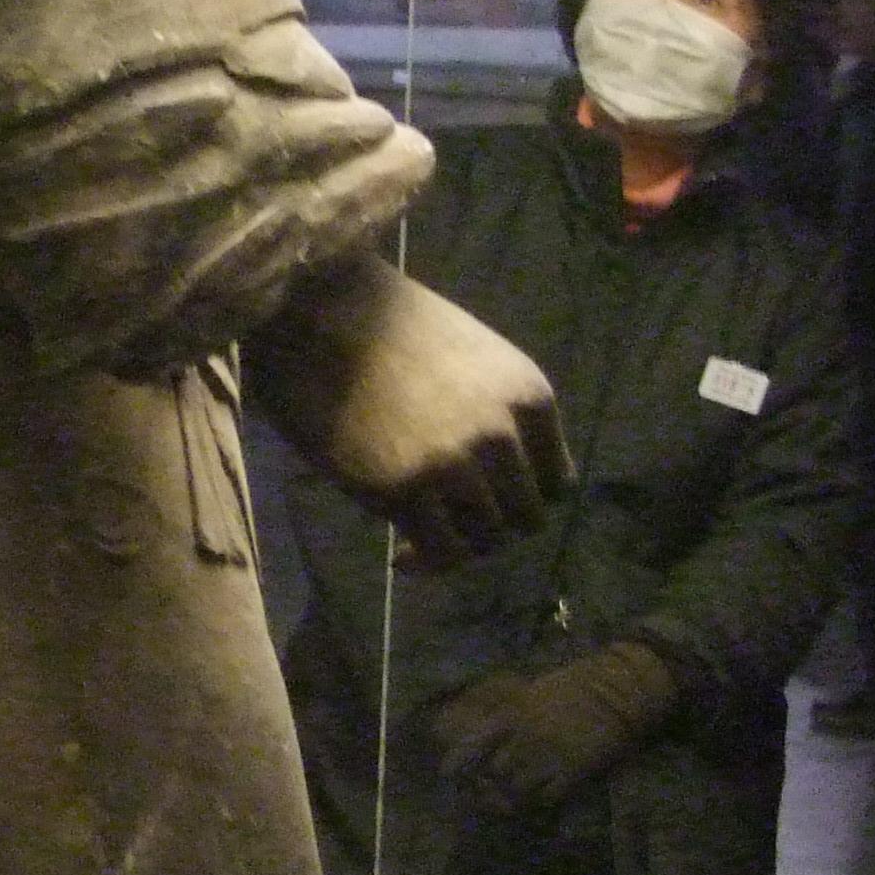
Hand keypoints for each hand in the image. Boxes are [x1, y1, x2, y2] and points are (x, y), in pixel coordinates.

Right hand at [247, 252, 569, 569]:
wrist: (317, 310)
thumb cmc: (383, 325)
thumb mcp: (471, 358)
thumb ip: (495, 413)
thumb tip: (494, 478)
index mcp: (528, 395)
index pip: (557, 483)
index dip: (521, 501)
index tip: (488, 505)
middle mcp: (503, 433)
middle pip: (526, 519)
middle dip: (491, 528)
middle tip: (452, 526)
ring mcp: (456, 464)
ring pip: (487, 542)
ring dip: (458, 547)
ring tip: (421, 538)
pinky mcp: (405, 489)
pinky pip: (441, 554)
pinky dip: (427, 564)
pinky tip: (399, 555)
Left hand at [432, 642, 679, 811]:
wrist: (614, 692)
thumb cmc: (571, 686)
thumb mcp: (529, 692)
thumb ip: (507, 715)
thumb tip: (485, 733)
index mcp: (512, 716)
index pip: (473, 745)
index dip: (458, 764)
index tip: (448, 775)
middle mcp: (526, 740)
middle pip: (493, 774)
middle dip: (485, 784)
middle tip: (482, 792)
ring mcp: (549, 758)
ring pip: (517, 791)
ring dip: (510, 797)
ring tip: (508, 801)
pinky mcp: (572, 773)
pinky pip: (546, 799)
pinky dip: (537, 803)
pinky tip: (536, 800)